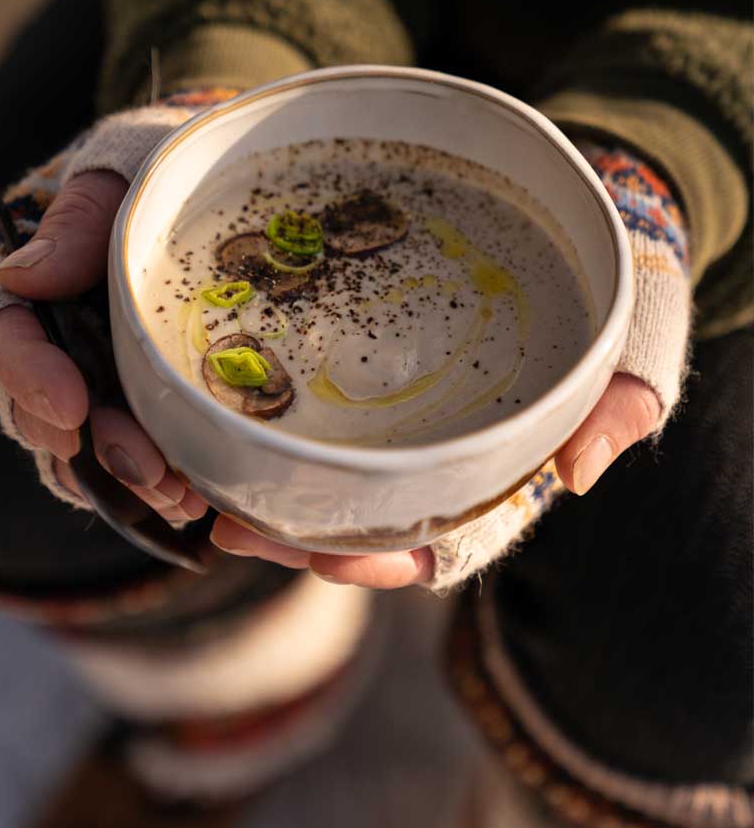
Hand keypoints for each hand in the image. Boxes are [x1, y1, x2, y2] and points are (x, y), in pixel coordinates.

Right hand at [0, 170, 207, 522]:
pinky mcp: (130, 408)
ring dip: (127, 481)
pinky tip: (191, 499)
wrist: (214, 192)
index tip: (73, 406)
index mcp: (24, 281)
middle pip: (41, 409)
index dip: (27, 375)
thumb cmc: (162, 173)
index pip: (1, 332)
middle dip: (95, 446)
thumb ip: (79, 218)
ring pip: (81, 450)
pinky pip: (119, 463)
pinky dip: (148, 488)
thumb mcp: (124, 172)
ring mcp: (87, 380)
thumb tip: (24, 274)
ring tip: (182, 497)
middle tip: (148, 470)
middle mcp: (47, 340)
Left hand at [209, 371, 659, 587]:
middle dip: (292, 534)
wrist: (585, 266)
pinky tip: (220, 415)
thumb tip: (578, 474)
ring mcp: (392, 432)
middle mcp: (429, 471)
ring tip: (203, 486)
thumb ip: (613, 414)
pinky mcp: (364, 384)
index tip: (327, 560)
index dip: (377, 559)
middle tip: (231, 526)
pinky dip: (267, 425)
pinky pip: (312, 414)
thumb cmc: (600, 332)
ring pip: (319, 479)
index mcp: (483, 488)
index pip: (426, 546)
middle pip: (352, 522)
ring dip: (262, 488)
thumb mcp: (623, 368)